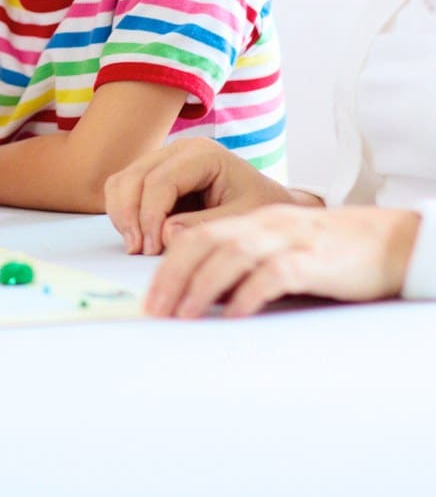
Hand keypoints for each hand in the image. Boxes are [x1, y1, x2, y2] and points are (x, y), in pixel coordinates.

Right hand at [104, 137, 291, 255]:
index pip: (160, 180)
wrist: (268, 205)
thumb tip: (165, 234)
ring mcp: (164, 160)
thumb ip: (206, 226)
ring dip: (123, 214)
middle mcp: (179, 150)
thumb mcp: (242, 221)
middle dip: (131, 216)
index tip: (152, 249)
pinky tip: (138, 237)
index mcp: (203, 154)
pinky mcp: (155, 175)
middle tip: (138, 250)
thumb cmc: (260, 210)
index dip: (150, 216)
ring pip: (123, 181)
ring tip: (136, 246)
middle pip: (135, 176)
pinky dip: (124, 213)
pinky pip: (125, 189)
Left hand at [143, 204, 421, 317]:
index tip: (150, 300)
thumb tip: (193, 292)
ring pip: (233, 254)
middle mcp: (263, 224)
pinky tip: (233, 314)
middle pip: (205, 242)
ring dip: (202, 285)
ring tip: (184, 314)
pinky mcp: (312, 259)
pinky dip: (249, 293)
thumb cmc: (323, 251)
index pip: (196, 235)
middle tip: (155, 310)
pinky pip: (274, 274)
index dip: (167, 265)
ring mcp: (288, 238)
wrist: (382, 241)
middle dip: (173, 275)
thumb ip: (238, 261)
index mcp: (249, 219)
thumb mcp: (275, 248)